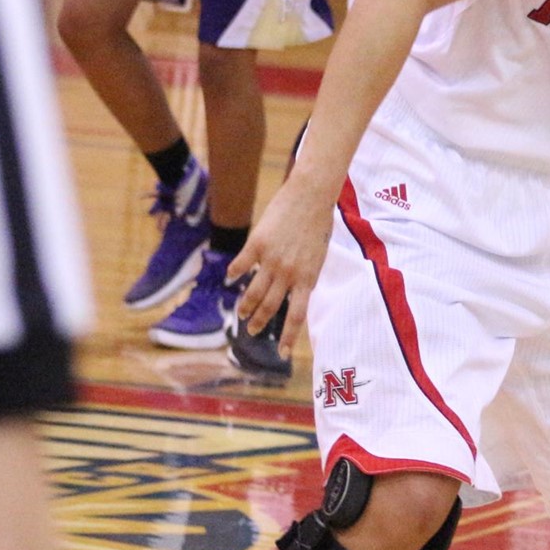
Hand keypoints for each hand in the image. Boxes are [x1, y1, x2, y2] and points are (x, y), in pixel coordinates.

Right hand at [225, 183, 335, 359]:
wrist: (311, 196)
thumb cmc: (319, 224)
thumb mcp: (318, 255)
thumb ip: (305, 274)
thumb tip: (293, 290)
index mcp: (308, 277)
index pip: (297, 315)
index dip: (287, 336)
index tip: (281, 353)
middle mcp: (289, 273)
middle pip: (270, 307)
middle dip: (260, 322)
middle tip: (251, 330)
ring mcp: (272, 260)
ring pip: (253, 292)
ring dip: (246, 306)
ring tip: (242, 312)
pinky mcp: (258, 244)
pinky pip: (241, 265)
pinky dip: (234, 273)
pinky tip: (229, 278)